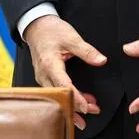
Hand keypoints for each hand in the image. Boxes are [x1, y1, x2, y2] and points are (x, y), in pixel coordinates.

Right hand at [23, 15, 106, 129]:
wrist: (36, 26)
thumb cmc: (51, 31)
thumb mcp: (71, 37)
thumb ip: (87, 51)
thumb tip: (102, 61)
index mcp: (50, 64)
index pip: (63, 86)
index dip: (75, 98)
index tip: (87, 107)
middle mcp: (43, 74)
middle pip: (60, 96)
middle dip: (76, 107)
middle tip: (93, 112)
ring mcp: (42, 77)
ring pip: (57, 96)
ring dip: (72, 104)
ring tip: (88, 111)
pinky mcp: (44, 77)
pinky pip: (55, 92)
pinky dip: (67, 97)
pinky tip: (79, 100)